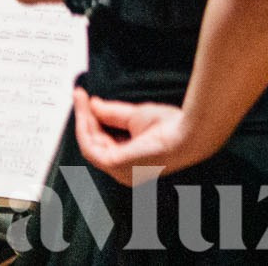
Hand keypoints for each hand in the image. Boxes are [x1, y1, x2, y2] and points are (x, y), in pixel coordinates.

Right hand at [73, 90, 213, 182]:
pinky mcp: (112, 164)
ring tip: (80, 98)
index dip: (95, 122)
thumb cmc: (173, 127)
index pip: (107, 142)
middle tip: (79, 96)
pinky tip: (85, 109)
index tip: (88, 102)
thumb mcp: (137, 116)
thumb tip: (93, 104)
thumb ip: (113, 113)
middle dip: (86, 118)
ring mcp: (116, 170)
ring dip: (83, 119)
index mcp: (133, 161)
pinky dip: (85, 125)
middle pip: (96, 142)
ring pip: (90, 143)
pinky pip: (90, 145)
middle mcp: (122, 170)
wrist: (188, 132)